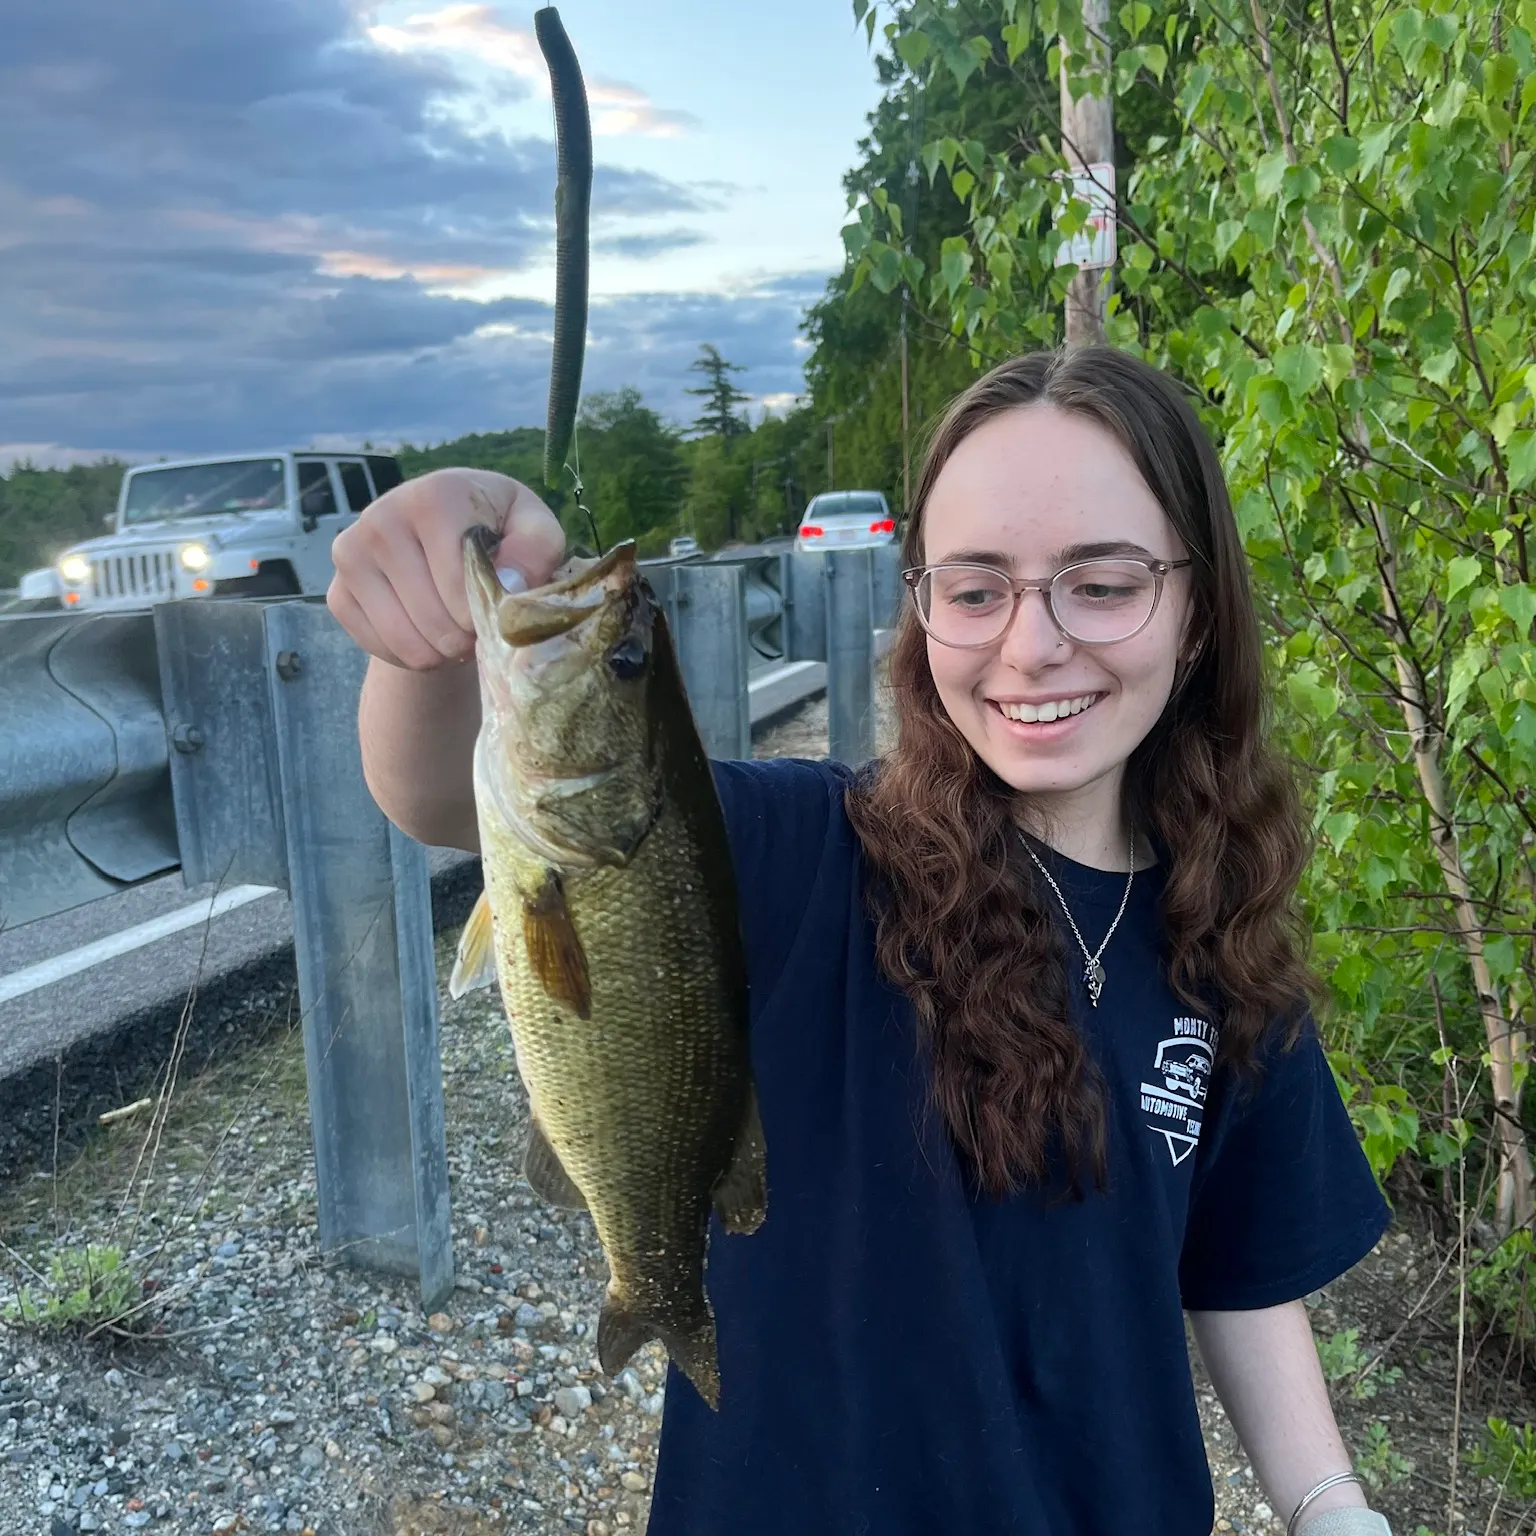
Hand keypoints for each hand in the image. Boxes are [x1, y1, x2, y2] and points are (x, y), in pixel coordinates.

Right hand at [327, 468, 565, 669]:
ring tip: (458, 634)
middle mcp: (381, 518)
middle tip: (478, 629)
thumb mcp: (533, 529)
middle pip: (432, 618)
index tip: (497, 611)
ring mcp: (351, 554)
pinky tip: (428, 633)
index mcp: (433, 496)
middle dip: (465, 638)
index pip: (459, 584)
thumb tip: (509, 584)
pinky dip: (412, 657)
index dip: (484, 614)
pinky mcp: (338, 592)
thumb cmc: (497, 529)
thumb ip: (536, 550)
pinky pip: (380, 648)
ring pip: (405, 640)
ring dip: (440, 653)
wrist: (446, 531)